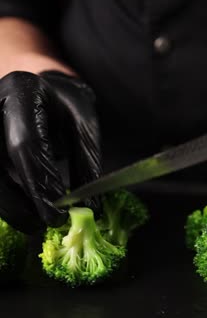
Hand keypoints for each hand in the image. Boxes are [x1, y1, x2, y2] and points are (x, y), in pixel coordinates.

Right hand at [0, 70, 100, 232]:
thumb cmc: (66, 108)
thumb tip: (89, 209)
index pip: (25, 145)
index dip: (40, 184)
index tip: (58, 216)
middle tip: (41, 226)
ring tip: (34, 222)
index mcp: (22, 92)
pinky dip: (6, 200)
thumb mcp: (84, 129)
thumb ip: (85, 166)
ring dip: (8, 206)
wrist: (42, 91)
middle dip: (16, 204)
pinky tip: (22, 211)